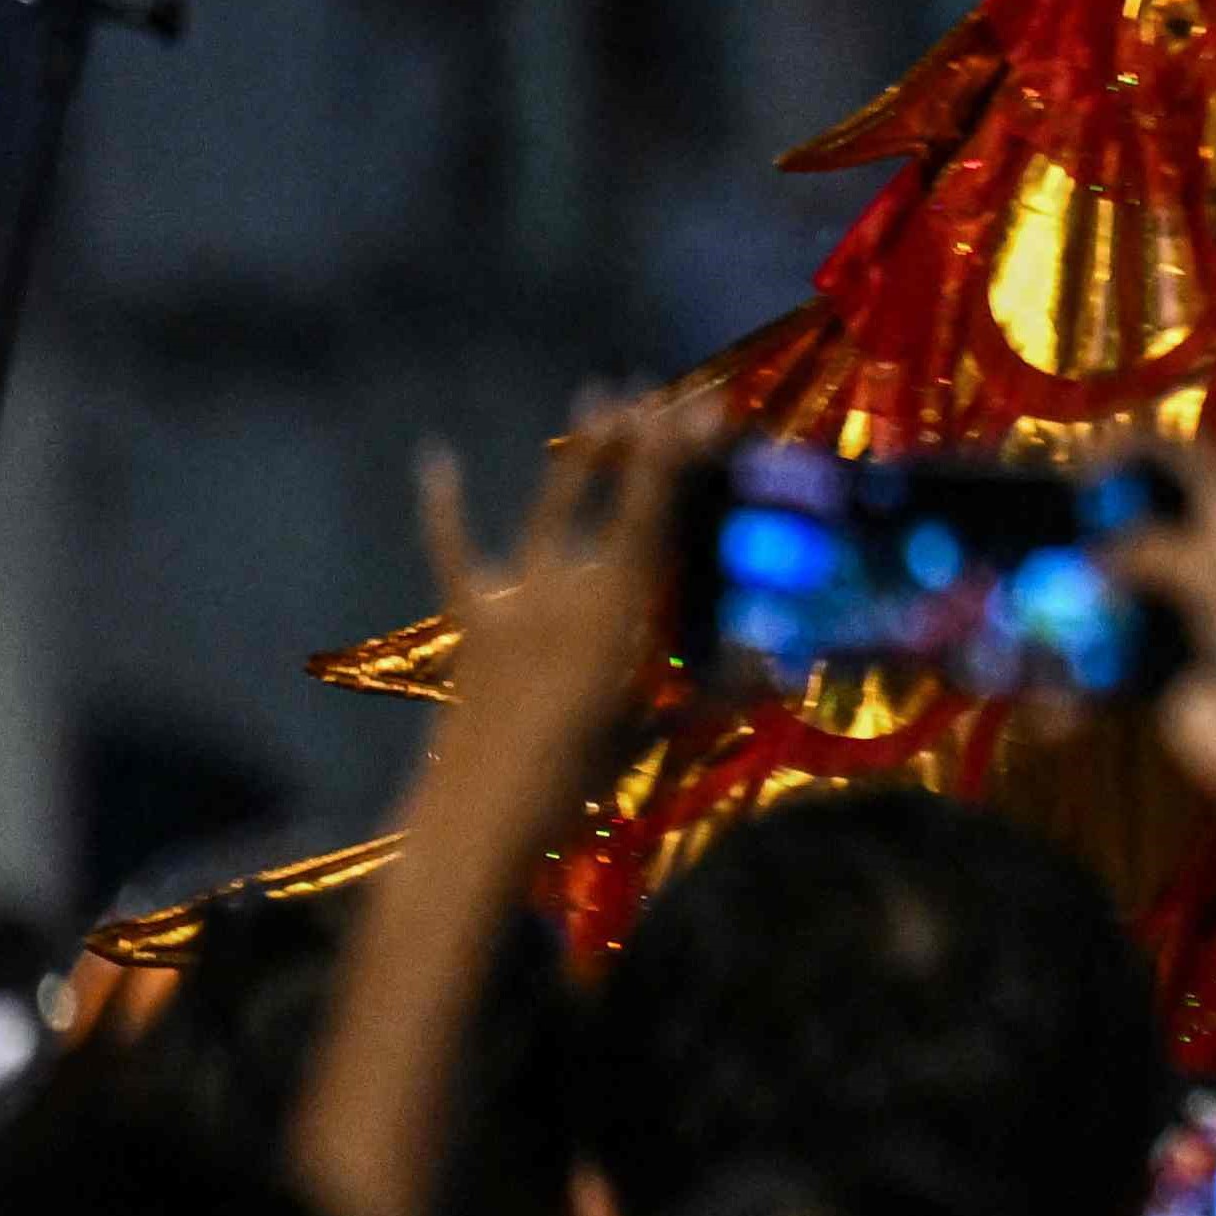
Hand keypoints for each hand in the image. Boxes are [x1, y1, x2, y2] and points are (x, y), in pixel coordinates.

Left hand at [414, 390, 708, 788]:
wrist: (478, 819)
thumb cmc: (579, 783)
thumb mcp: (656, 732)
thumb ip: (716, 691)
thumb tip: (779, 662)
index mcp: (622, 615)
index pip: (656, 516)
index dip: (680, 460)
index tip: (704, 413)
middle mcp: (569, 591)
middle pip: (613, 499)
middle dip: (645, 442)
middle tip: (672, 397)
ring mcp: (513, 601)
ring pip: (550, 509)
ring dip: (580, 453)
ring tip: (601, 397)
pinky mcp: (468, 622)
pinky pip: (453, 552)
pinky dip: (444, 506)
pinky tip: (436, 459)